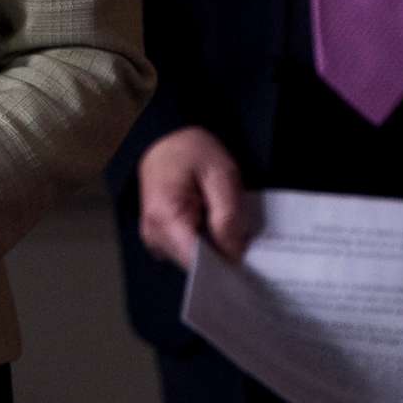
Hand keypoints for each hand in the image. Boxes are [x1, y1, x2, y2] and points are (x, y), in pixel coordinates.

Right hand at [134, 127, 249, 268]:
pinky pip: (186, 249)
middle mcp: (154, 235)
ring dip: (213, 249)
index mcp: (165, 219)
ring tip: (228, 228)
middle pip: (195, 264)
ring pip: (192, 259)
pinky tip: (215, 227)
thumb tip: (234, 255)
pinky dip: (204, 242)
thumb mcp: (220, 174)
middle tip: (244, 240)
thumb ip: (227, 216)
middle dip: (221, 255)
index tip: (248, 265)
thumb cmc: (191, 149)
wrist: (165, 136)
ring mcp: (154, 237)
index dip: (223, 267)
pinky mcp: (160, 235)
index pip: (197, 263)